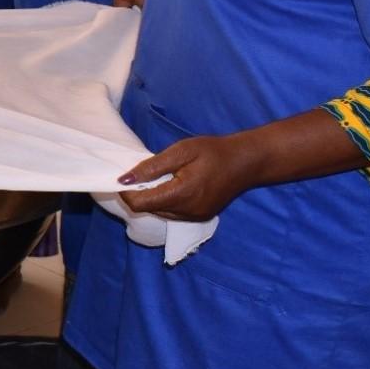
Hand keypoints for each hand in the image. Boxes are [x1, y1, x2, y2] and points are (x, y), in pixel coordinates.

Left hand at [117, 133, 262, 219]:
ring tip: (158, 178)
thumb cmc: (213, 151)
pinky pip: (173, 214)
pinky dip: (165, 202)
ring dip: (152, 198)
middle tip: (140, 174)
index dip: (126, 193)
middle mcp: (188, 212)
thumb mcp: (181, 151)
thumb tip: (125, 179)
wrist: (246, 162)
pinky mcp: (200, 217)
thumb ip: (152, 167)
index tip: (123, 177)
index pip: (141, 204)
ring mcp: (195, 217)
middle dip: (139, 194)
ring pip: (160, 213)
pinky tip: (171, 185)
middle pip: (149, 209)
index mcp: (182, 195)